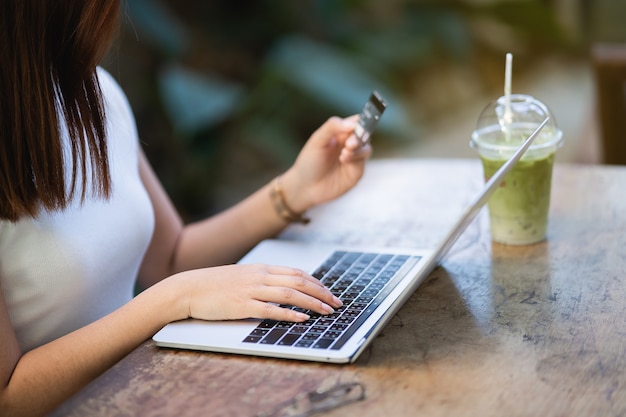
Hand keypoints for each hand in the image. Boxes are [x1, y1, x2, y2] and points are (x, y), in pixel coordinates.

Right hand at [174, 264, 342, 321]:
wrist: (188, 288)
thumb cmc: (214, 285)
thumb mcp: (242, 276)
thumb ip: (262, 280)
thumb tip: (282, 289)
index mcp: (261, 268)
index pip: (296, 272)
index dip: (317, 283)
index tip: (329, 293)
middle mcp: (259, 276)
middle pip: (299, 281)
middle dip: (322, 293)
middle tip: (337, 303)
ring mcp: (251, 290)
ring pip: (290, 294)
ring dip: (312, 303)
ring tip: (327, 312)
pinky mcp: (242, 305)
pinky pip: (270, 309)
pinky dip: (289, 314)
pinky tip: (302, 319)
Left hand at [280, 116, 371, 212]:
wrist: (305, 187)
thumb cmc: (309, 162)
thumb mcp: (317, 141)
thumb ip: (332, 127)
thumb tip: (352, 123)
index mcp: (339, 133)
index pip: (356, 122)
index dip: (361, 120)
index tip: (359, 123)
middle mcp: (348, 144)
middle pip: (364, 134)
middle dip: (359, 136)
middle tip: (349, 142)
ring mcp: (354, 158)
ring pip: (366, 147)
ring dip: (358, 148)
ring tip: (344, 153)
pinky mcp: (356, 172)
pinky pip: (363, 161)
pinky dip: (356, 158)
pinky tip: (344, 160)